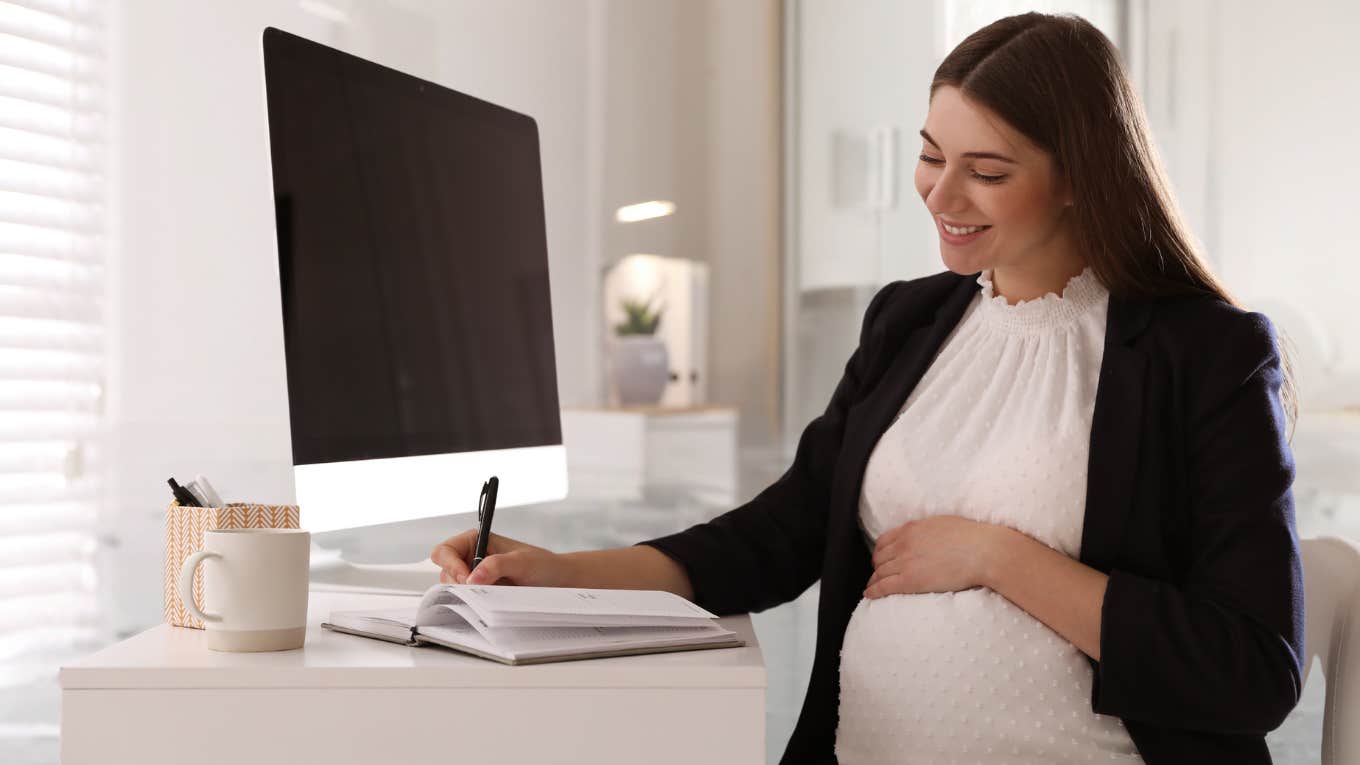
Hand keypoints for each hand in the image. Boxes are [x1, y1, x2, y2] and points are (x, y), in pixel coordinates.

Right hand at [429, 531, 571, 587]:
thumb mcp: (522, 562)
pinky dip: (471, 602)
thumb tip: (474, 576)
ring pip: (452, 587)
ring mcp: (475, 576)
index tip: (467, 578)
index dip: (451, 565)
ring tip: (490, 593)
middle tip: (477, 590)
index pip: (445, 550)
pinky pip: (465, 599)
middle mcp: (471, 557)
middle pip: (445, 571)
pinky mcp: (480, 592)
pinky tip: (489, 601)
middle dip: (457, 582)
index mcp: (476, 540)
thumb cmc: (543, 564)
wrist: (557, 581)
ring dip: (465, 593)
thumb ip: (497, 565)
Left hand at [863, 516, 1003, 598]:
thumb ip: (926, 530)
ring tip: (873, 586)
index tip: (881, 557)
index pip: (884, 540)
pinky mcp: (909, 580)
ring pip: (879, 572)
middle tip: (879, 573)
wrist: (981, 551)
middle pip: (879, 557)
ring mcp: (905, 562)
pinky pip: (883, 586)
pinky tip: (869, 594)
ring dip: (874, 579)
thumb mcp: (942, 524)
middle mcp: (903, 544)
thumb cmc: (970, 537)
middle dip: (877, 566)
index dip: (880, 551)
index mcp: (911, 529)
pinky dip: (873, 590)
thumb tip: (925, 535)